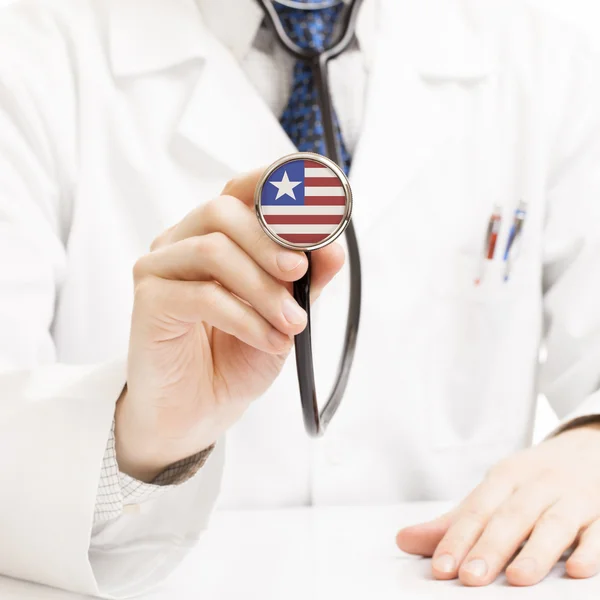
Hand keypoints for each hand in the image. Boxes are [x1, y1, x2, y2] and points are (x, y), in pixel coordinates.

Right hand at [116, 169, 343, 480]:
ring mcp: (160, 269)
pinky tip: (268, 340)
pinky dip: (246, 318)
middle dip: (269, 241)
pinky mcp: (149, 302)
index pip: (239, 190)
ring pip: (212, 250)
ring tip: (292, 323)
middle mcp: (183, 242)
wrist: (199, 410)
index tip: (313, 203)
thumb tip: (333, 247)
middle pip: (222, 211)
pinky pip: (202, 296)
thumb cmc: (237, 355)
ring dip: (263, 289)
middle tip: (299, 273)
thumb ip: (306, 280)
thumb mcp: (285, 314)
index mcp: (215, 235)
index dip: (273, 184)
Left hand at [396, 423, 599, 585]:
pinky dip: (590, 549)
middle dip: (490, 547)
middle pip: (511, 517)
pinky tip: (578, 569)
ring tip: (518, 579)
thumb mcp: (494, 491)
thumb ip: (454, 522)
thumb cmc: (532, 479)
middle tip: (470, 578)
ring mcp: (572, 497)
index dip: (457, 538)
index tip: (440, 568)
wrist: (588, 447)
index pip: (477, 510)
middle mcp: (536, 485)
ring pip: (554, 524)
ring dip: (536, 551)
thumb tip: (404, 540)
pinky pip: (598, 531)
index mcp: (505, 478)